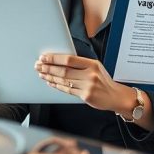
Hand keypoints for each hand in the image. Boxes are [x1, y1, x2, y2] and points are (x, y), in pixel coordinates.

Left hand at [35, 54, 151, 129]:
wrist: (116, 96)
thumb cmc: (103, 80)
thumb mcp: (95, 67)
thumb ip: (80, 64)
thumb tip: (59, 61)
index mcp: (92, 64)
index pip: (69, 59)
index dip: (54, 58)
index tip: (44, 57)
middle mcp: (90, 74)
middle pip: (64, 70)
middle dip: (48, 68)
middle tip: (38, 66)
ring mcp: (88, 86)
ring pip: (64, 81)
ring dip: (50, 77)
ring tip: (41, 74)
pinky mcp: (86, 96)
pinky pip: (67, 90)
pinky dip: (57, 86)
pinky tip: (50, 82)